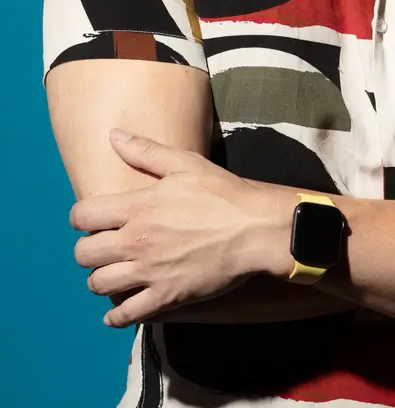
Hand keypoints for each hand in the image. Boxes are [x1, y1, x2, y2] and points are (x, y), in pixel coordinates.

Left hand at [70, 129, 292, 327]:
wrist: (254, 229)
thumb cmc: (223, 193)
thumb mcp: (185, 164)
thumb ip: (146, 151)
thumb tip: (114, 136)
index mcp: (139, 206)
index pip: (83, 215)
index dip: (80, 217)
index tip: (91, 219)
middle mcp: (137, 240)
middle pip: (84, 254)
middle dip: (87, 250)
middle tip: (102, 247)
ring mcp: (150, 271)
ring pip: (99, 285)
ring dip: (100, 279)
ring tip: (111, 273)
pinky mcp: (166, 296)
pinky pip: (127, 314)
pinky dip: (117, 317)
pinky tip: (118, 312)